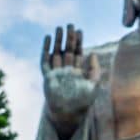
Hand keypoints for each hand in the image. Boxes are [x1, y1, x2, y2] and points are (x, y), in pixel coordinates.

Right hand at [41, 24, 100, 139]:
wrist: (69, 114)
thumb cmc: (82, 102)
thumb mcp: (93, 85)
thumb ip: (94, 69)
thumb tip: (92, 53)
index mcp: (77, 73)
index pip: (77, 53)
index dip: (78, 42)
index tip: (80, 30)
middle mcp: (66, 71)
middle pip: (66, 51)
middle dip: (68, 38)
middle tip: (70, 25)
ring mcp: (56, 73)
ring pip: (56, 53)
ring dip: (57, 41)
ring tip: (59, 28)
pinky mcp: (47, 77)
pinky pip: (45, 61)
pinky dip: (46, 50)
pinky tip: (48, 39)